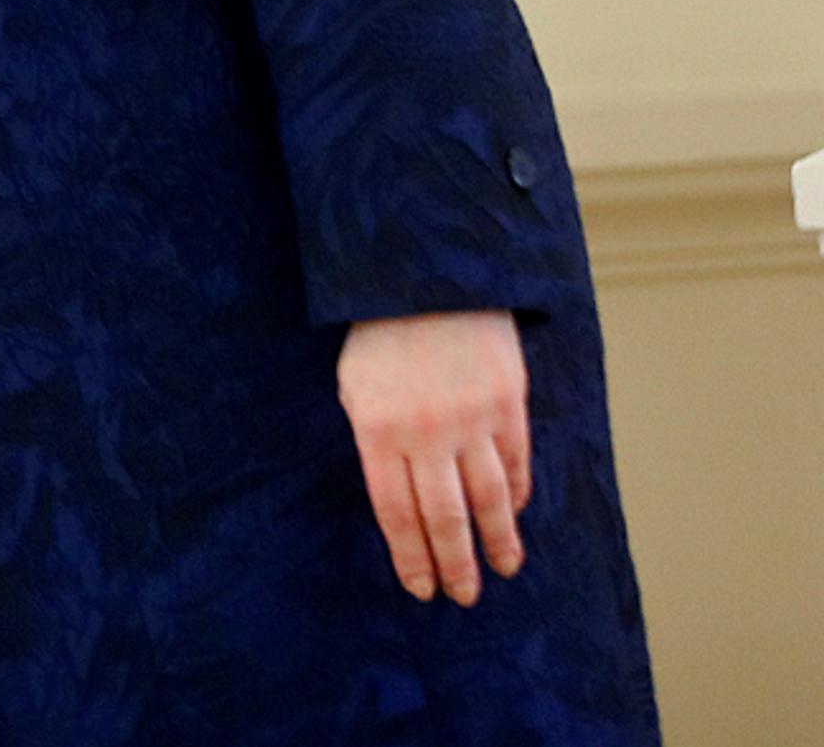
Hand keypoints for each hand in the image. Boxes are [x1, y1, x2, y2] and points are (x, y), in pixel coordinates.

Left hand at [338, 310, 530, 605]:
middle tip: (465, 597)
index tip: (422, 589)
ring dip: (497, 541)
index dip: (412, 556)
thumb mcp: (354, 384)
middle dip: (455, 564)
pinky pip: (514, 462)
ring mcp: (471, 418)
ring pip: (488, 499)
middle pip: (445, 516)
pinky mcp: (507, 402)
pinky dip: (514, 495)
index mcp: (377, 428)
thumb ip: (375, 439)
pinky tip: (513, 516)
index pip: (396, 512)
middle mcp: (425, 431)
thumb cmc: (378, 331)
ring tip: (502, 570)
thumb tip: (400, 496)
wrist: (424, 271)